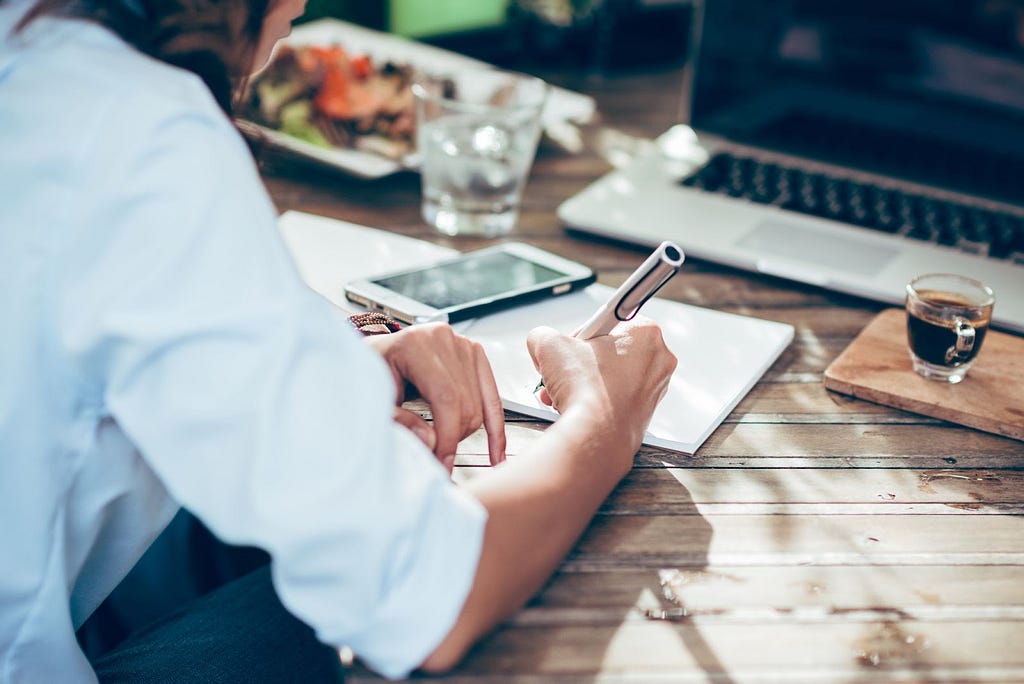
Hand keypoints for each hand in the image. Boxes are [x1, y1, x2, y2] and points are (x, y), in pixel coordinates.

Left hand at [365, 323, 505, 470]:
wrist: (378, 354)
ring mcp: (462, 344)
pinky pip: (492, 396)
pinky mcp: (475, 354)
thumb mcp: (375, 398)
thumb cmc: (373, 372)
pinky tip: (496, 453)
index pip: (446, 397)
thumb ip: (399, 420)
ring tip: (447, 448)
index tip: (443, 462)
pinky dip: (495, 427)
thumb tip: (431, 441)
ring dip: (467, 433)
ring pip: (480, 404)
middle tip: (437, 460)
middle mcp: (444, 339)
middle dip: (454, 438)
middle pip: (465, 402)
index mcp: (416, 344)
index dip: (448, 435)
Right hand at [527, 317, 676, 456]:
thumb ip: (543, 334)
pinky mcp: (645, 414)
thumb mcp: (549, 345)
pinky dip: (594, 400)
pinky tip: (575, 406)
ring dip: (582, 383)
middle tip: (565, 370)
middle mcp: (658, 360)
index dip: (582, 334)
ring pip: (610, 377)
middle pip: (609, 351)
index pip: (608, 321)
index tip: (572, 345)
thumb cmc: (586, 391)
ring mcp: (655, 390)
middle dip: (580, 362)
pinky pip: (615, 398)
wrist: (595, 436)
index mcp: (646, 333)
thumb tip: (540, 340)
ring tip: (564, 392)